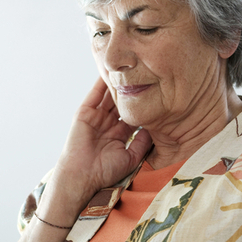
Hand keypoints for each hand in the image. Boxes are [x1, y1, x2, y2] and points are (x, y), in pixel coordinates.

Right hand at [40, 78, 151, 223]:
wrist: (83, 176)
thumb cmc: (105, 172)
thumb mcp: (131, 157)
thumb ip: (143, 142)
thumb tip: (154, 128)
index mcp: (120, 134)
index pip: (134, 114)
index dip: (144, 104)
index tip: (158, 92)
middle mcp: (108, 123)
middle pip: (122, 101)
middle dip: (132, 89)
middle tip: (145, 72)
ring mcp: (96, 117)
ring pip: (109, 95)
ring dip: (118, 82)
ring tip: (129, 66)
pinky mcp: (85, 113)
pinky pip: (95, 94)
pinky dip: (102, 82)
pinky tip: (111, 70)